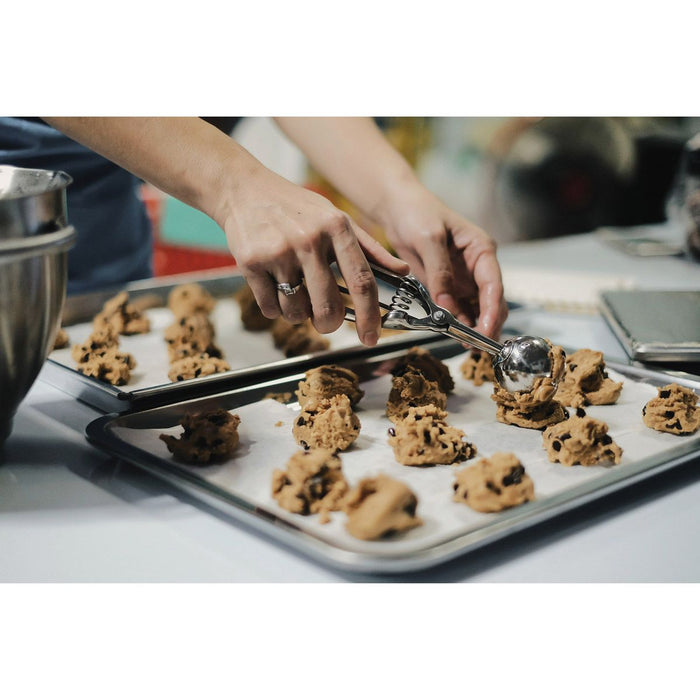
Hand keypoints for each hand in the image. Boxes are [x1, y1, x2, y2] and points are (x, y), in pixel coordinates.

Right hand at [220, 165, 408, 345]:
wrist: (245, 190)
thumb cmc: (297, 208)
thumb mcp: (337, 218)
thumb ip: (370, 248)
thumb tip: (403, 271)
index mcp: (336, 228)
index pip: (362, 282)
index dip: (370, 316)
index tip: (371, 337)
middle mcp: (309, 240)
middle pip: (328, 306)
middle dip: (329, 323)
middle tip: (326, 321)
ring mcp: (278, 252)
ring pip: (296, 311)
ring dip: (298, 314)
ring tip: (294, 291)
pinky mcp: (251, 262)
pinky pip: (270, 308)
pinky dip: (275, 308)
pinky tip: (274, 286)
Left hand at [376, 182, 507, 339]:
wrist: (397, 207)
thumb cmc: (416, 213)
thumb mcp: (428, 239)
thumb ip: (439, 272)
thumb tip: (447, 304)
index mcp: (481, 249)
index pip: (493, 284)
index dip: (492, 310)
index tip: (486, 330)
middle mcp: (477, 266)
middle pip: (491, 301)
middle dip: (487, 324)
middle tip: (477, 345)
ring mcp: (464, 277)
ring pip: (476, 308)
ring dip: (473, 327)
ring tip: (467, 345)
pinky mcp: (448, 285)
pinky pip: (457, 308)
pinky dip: (457, 322)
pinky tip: (454, 335)